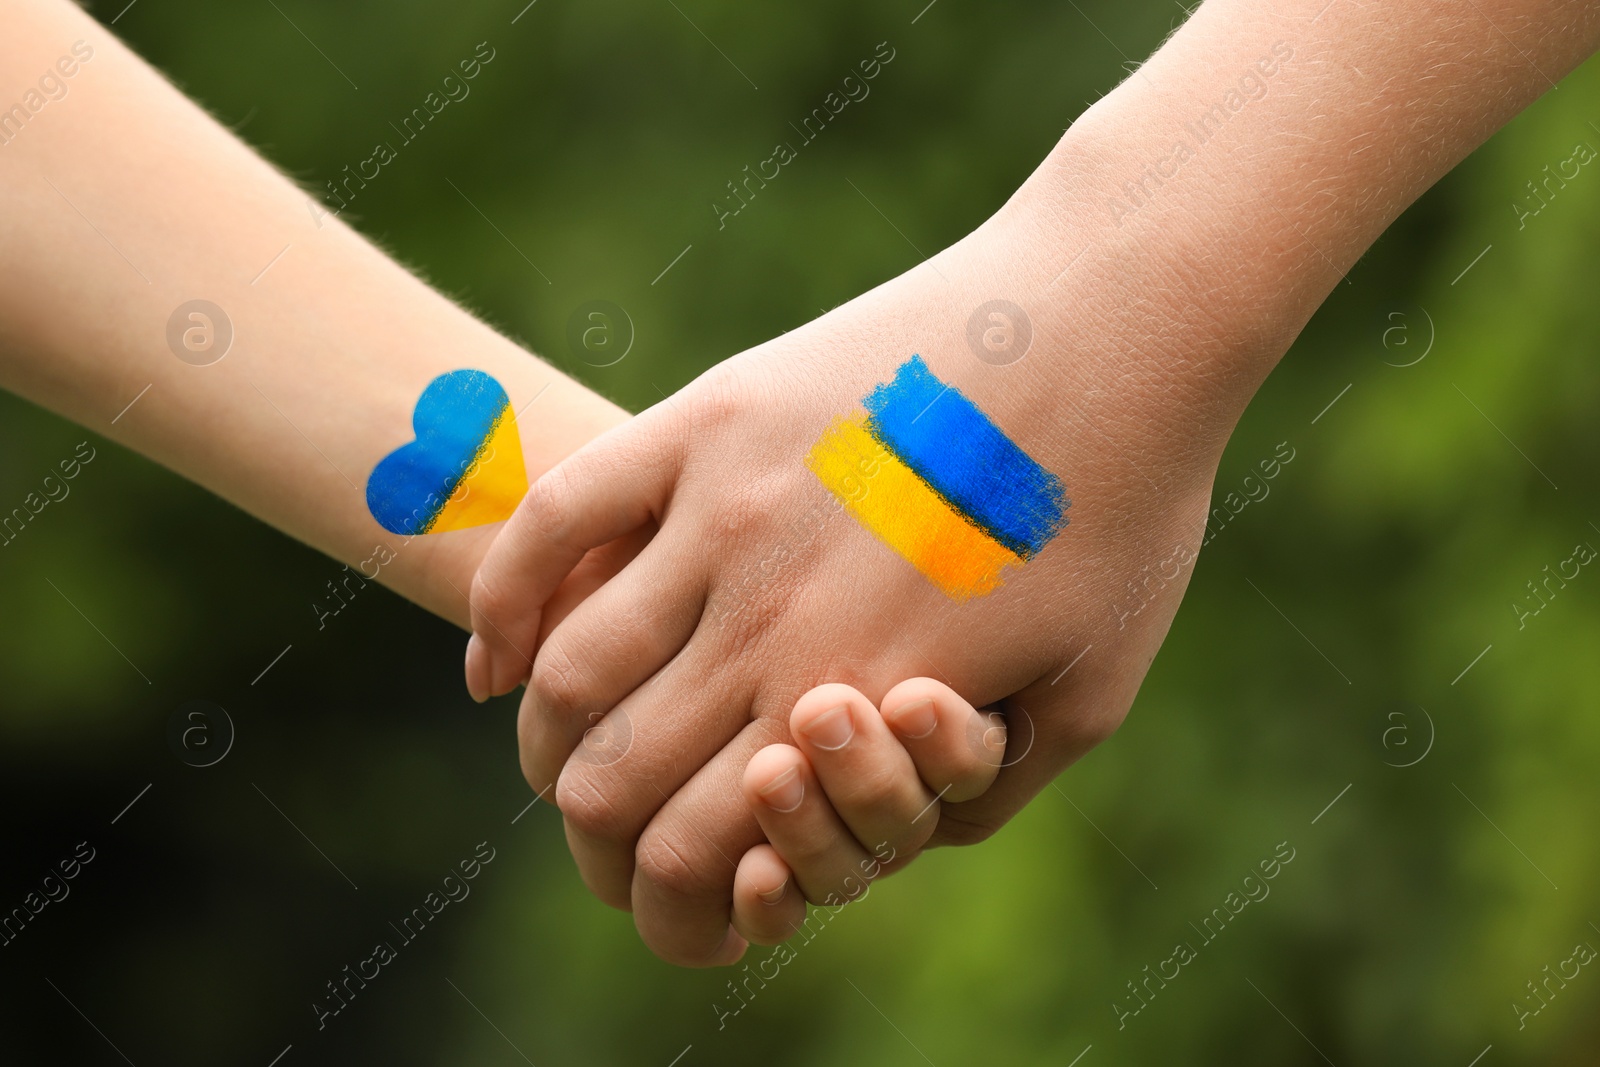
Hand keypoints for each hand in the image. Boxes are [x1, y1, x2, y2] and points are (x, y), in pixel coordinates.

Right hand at [466, 192, 1234, 964]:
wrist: (1110, 313)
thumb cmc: (1123, 508)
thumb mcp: (1091, 688)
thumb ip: (982, 787)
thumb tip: (899, 838)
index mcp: (861, 702)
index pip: (696, 854)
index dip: (665, 906)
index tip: (667, 905)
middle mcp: (772, 621)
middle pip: (610, 778)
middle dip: (594, 844)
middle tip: (602, 850)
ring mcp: (725, 510)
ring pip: (570, 668)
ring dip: (544, 741)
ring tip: (552, 758)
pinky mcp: (706, 415)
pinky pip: (557, 521)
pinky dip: (502, 603)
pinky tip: (496, 660)